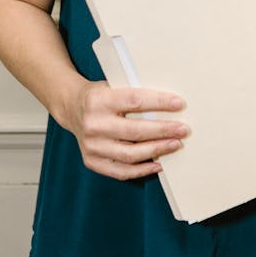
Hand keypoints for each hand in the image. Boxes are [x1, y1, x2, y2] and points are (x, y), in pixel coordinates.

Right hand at [64, 80, 188, 180]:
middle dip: (163, 131)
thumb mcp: (113, 85)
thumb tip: (169, 105)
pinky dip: (142, 169)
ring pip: (130, 154)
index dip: (159, 103)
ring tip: (175, 144)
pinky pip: (121, 171)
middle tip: (183, 129)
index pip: (134, 101)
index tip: (179, 104)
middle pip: (135, 131)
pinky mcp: (91, 161)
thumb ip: (134, 94)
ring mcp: (91, 145)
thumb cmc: (100, 95)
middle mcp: (93, 124)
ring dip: (157, 150)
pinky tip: (158, 163)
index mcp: (99, 100)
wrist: (72, 107)